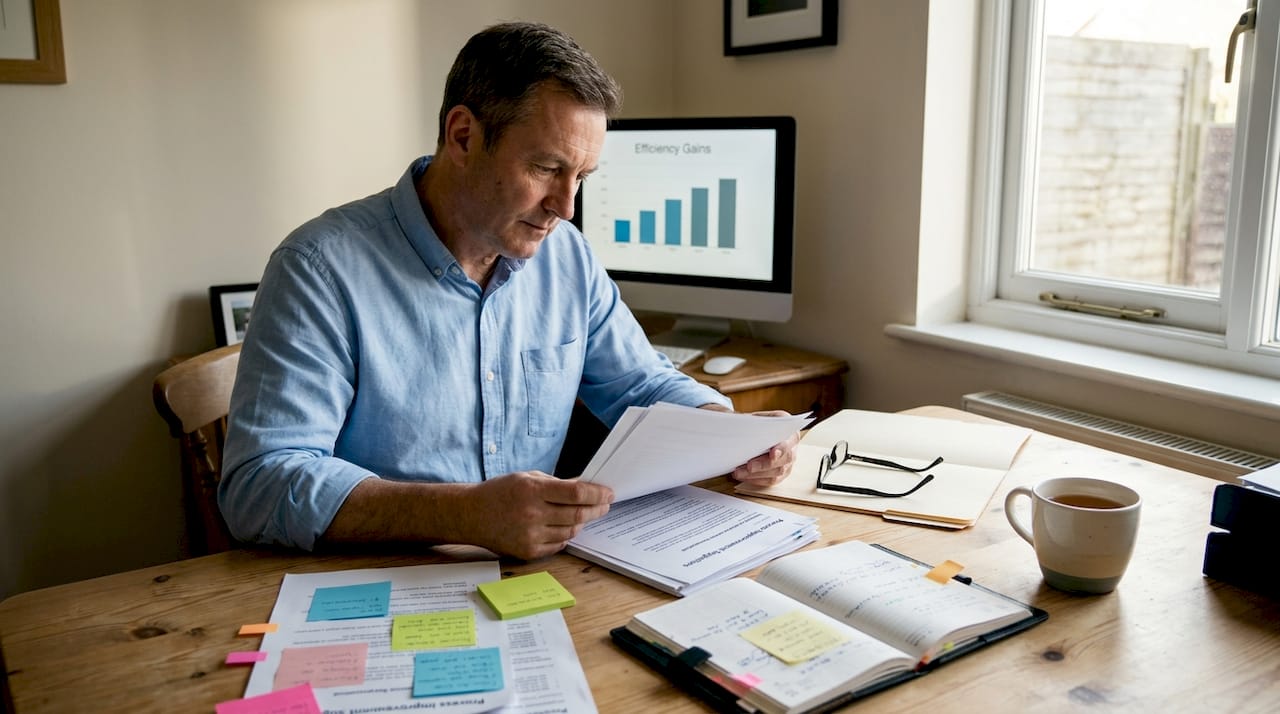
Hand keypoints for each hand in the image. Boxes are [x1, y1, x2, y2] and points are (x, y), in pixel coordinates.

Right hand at [460, 471, 613, 559]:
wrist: (471, 515)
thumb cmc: (500, 492)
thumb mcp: (527, 477)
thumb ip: (556, 483)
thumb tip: (586, 486)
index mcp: (532, 490)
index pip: (575, 494)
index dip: (596, 494)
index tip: (608, 493)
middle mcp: (531, 514)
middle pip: (577, 514)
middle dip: (596, 509)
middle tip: (604, 505)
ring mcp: (529, 536)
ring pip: (570, 532)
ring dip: (580, 522)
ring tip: (581, 514)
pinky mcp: (527, 552)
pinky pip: (558, 546)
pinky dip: (565, 536)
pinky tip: (563, 527)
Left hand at [729, 410, 800, 486]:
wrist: (754, 430)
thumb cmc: (754, 423)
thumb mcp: (753, 418)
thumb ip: (750, 422)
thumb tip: (738, 426)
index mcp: (788, 427)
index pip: (790, 438)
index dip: (782, 448)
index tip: (772, 453)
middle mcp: (792, 444)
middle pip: (785, 458)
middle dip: (765, 464)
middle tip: (749, 466)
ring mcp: (788, 460)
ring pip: (778, 472)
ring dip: (757, 474)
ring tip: (739, 473)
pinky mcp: (782, 472)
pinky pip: (772, 480)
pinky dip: (756, 480)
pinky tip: (744, 476)